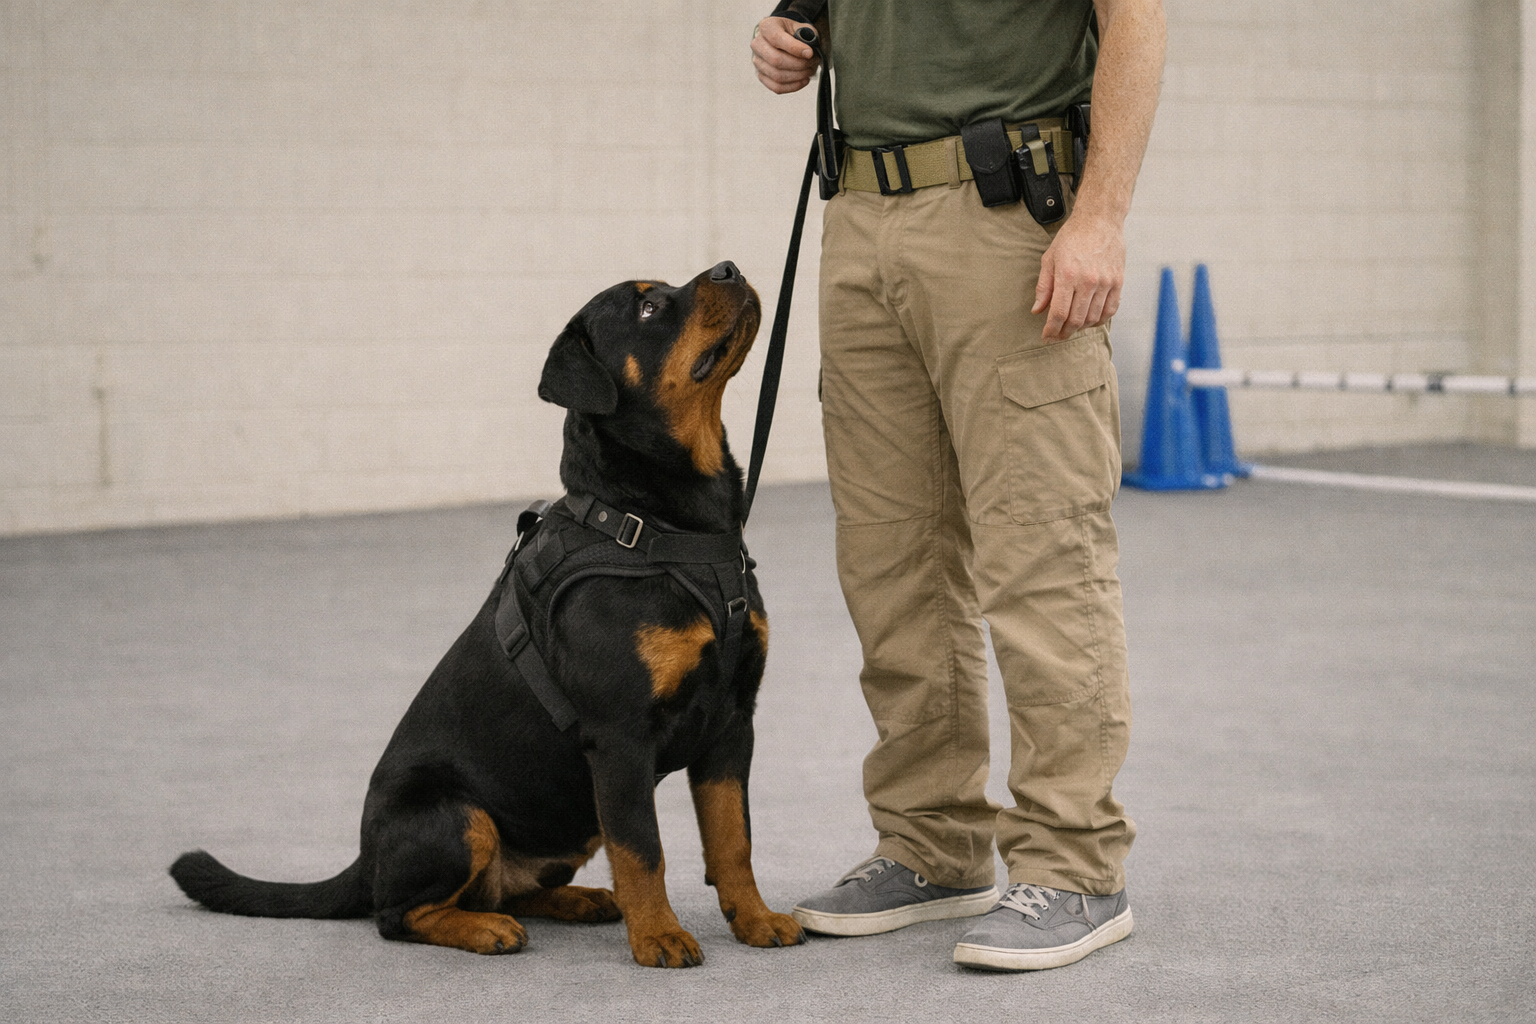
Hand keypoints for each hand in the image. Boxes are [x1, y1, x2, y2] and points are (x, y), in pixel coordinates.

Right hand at [751, 17, 818, 93]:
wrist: (784, 39)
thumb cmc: (792, 33)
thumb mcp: (800, 26)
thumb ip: (807, 34)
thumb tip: (809, 49)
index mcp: (766, 27)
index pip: (776, 38)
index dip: (794, 48)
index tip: (810, 53)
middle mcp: (758, 44)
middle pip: (775, 60)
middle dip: (798, 64)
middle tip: (813, 63)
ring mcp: (758, 62)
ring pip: (777, 76)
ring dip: (797, 76)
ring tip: (810, 71)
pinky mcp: (761, 76)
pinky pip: (776, 87)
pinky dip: (793, 86)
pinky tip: (804, 80)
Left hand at [1033, 210, 1125, 339]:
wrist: (1100, 220)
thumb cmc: (1072, 237)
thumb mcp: (1050, 258)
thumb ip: (1043, 286)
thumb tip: (1037, 310)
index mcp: (1067, 275)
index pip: (1059, 313)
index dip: (1052, 329)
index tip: (1046, 336)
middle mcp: (1088, 281)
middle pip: (1076, 320)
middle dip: (1064, 333)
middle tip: (1057, 336)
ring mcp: (1105, 282)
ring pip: (1093, 318)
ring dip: (1081, 328)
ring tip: (1072, 327)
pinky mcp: (1118, 281)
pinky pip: (1110, 310)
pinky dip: (1099, 320)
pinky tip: (1090, 320)